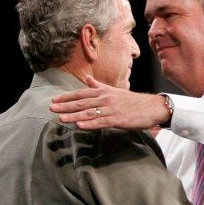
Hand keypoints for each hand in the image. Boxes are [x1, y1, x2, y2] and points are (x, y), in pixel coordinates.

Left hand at [50, 75, 170, 129]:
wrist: (151, 107)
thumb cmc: (132, 101)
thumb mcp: (114, 91)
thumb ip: (98, 85)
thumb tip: (87, 78)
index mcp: (104, 92)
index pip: (81, 93)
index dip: (67, 96)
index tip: (54, 99)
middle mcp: (106, 99)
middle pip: (82, 102)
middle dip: (66, 105)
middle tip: (51, 108)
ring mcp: (111, 109)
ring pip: (89, 113)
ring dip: (74, 116)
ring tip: (61, 118)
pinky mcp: (118, 120)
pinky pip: (101, 122)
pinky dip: (89, 124)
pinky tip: (79, 126)